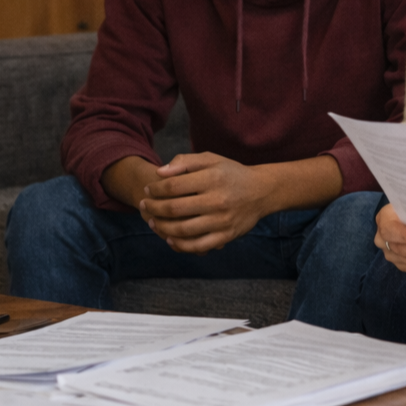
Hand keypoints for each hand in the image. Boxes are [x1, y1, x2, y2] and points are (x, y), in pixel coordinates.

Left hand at [140, 152, 270, 253]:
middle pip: (175, 208)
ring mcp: (222, 220)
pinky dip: (180, 245)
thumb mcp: (211, 159)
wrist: (261, 192)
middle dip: (154, 208)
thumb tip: (159, 173)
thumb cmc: (231, 174)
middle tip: (144, 205)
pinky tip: (170, 238)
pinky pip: (198, 245)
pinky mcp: (226, 236)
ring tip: (153, 221)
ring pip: (183, 229)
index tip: (147, 189)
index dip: (155, 189)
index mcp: (212, 178)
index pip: (173, 186)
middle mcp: (217, 200)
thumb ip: (185, 162)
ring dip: (162, 227)